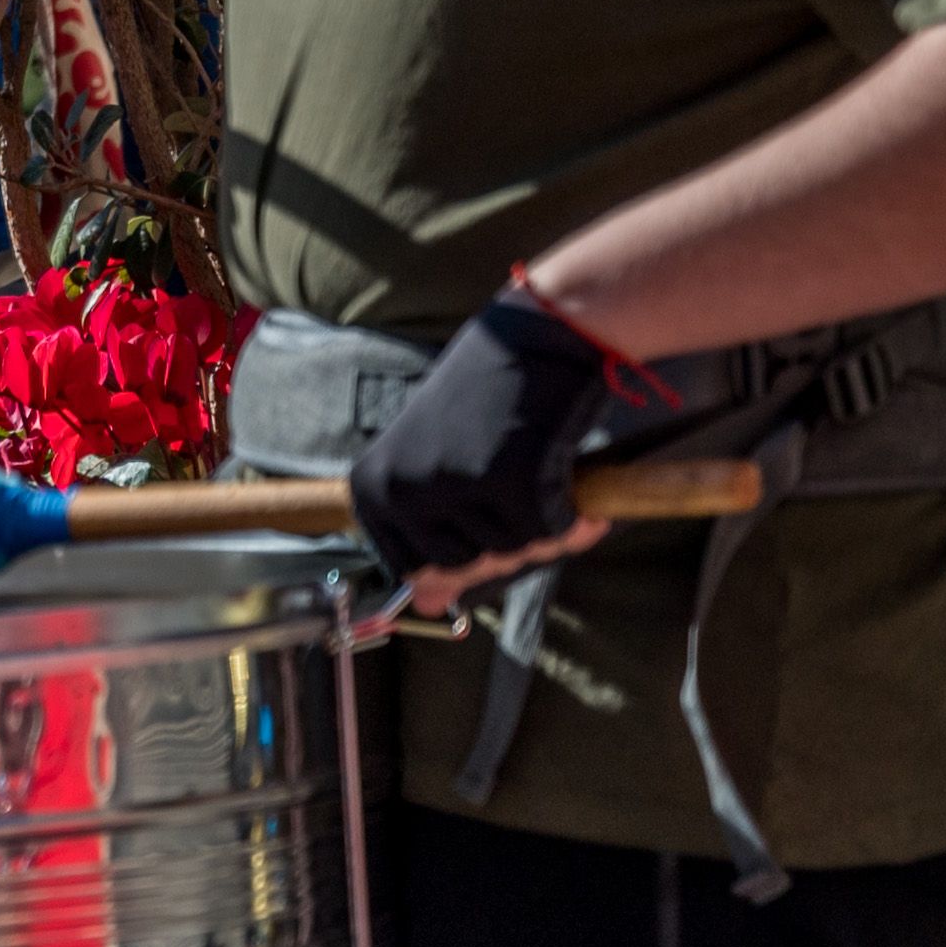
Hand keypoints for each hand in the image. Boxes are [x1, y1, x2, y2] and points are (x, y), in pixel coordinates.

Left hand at [347, 281, 642, 599]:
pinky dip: (573, 520)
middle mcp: (403, 490)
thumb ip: (429, 536)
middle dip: (502, 542)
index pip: (411, 570)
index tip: (478, 510)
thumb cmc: (485, 402)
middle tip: (518, 488)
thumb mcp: (436, 467)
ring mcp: (455, 488)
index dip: (459, 552)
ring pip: (508, 553)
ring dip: (537, 526)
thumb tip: (428, 608)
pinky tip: (571, 483)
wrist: (536, 338)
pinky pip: (551, 535)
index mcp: (372, 488)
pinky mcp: (512, 484)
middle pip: (462, 568)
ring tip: (537, 471)